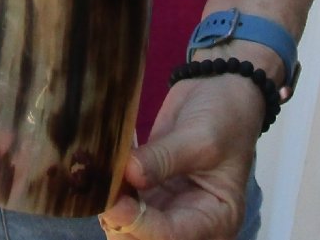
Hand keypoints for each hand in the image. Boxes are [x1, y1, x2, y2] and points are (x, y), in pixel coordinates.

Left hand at [99, 75, 261, 239]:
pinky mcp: (149, 188)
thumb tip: (129, 173)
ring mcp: (166, 205)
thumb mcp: (200, 138)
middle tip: (98, 186)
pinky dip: (109, 186)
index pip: (170, 234)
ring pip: (128, 222)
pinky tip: (98, 166)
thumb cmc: (225, 118)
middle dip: (119, 218)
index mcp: (215, 220)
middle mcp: (189, 221)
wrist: (221, 94)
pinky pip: (124, 197)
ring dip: (109, 203)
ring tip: (94, 174)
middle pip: (145, 236)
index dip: (137, 222)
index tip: (112, 201)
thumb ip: (164, 158)